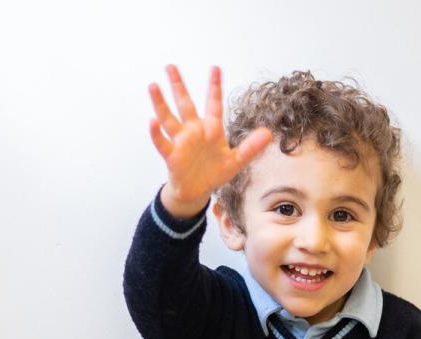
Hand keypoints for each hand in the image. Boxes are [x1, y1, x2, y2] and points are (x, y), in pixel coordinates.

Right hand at [148, 64, 272, 218]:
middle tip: (170, 66)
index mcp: (211, 129)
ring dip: (160, 103)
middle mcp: (194, 130)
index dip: (214, 87)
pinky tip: (151, 122)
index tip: (215, 68)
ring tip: (153, 86)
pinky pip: (162, 141)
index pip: (213, 103)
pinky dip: (156, 133)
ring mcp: (181, 141)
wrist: (197, 191)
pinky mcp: (171, 154)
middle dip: (178, 85)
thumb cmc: (215, 173)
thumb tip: (269, 133)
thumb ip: (251, 147)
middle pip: (185, 104)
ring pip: (168, 118)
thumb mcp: (236, 161)